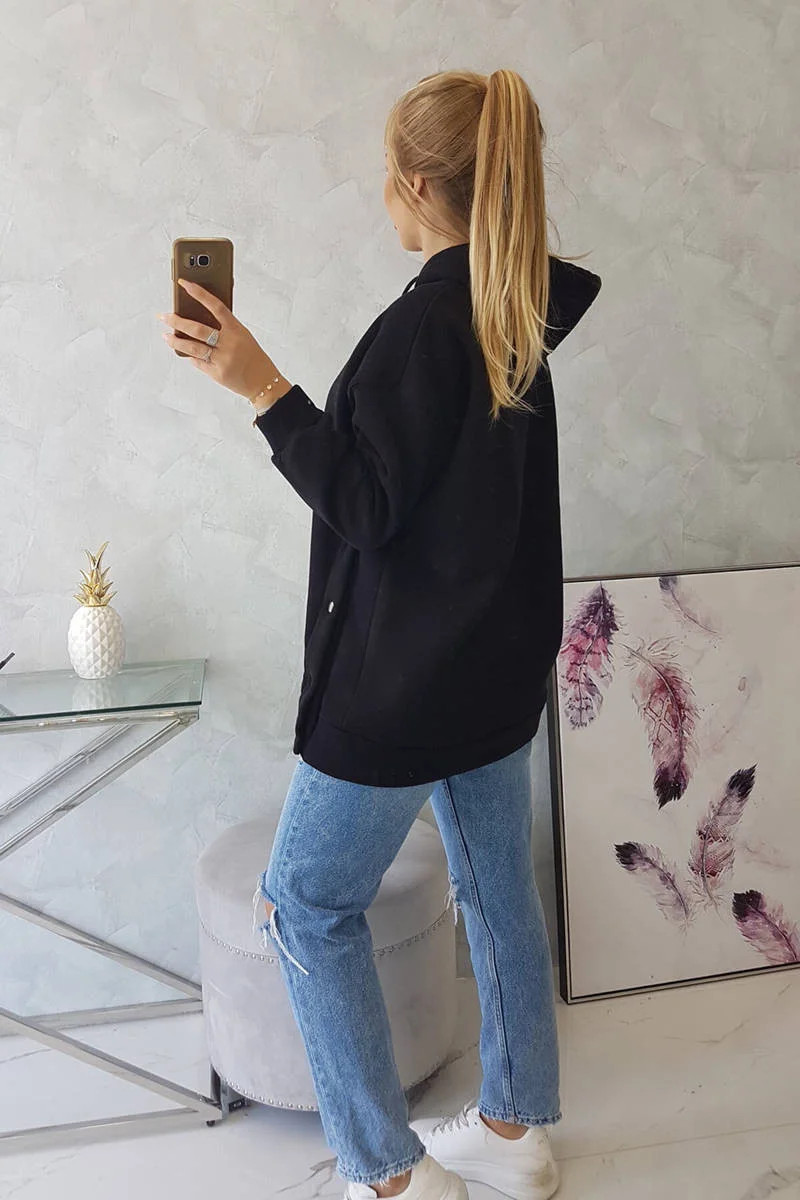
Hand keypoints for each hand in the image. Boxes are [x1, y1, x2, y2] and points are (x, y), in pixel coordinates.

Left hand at [157, 279, 289, 403]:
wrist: (264, 382)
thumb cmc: (253, 356)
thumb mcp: (243, 336)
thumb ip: (225, 327)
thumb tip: (199, 318)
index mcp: (237, 329)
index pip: (216, 306)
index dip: (199, 293)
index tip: (184, 283)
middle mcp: (229, 343)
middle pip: (197, 329)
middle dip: (177, 321)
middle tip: (164, 316)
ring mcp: (222, 360)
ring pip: (192, 347)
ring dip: (175, 341)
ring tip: (166, 336)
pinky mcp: (216, 374)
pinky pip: (197, 362)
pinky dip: (189, 356)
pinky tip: (182, 351)